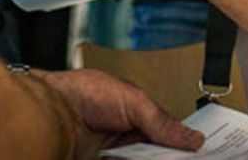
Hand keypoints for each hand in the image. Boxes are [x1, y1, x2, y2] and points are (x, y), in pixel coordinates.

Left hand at [33, 69, 204, 156]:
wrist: (48, 114)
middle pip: (155, 153)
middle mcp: (123, 136)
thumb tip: (192, 138)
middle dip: (170, 156)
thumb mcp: (134, 102)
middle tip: (188, 159)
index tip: (199, 153)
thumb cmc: (82, 94)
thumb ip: (163, 122)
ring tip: (172, 159)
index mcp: (133, 113)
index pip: (165, 133)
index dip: (181, 143)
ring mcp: (111, 155)